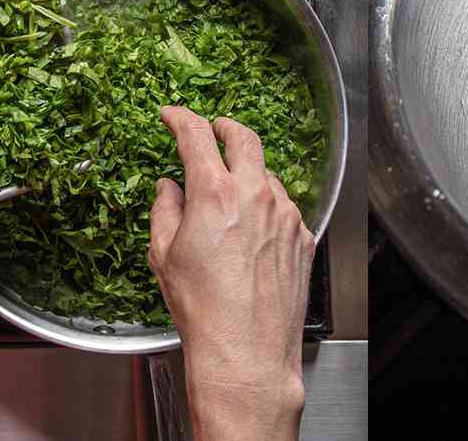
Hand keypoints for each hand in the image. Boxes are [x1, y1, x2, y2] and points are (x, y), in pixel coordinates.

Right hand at [150, 106, 314, 440]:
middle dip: (225, 127)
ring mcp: (286, 214)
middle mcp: (256, 195)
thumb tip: (169, 187)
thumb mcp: (164, 256)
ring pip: (268, 175)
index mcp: (215, 194)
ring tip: (231, 192)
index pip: (196, 136)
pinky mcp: (303, 237)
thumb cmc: (202, 309)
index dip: (180, 118)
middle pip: (244, 139)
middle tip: (214, 128)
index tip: (171, 115)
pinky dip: (267, 205)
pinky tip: (253, 228)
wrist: (247, 352)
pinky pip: (285, 207)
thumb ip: (165, 210)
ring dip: (249, 173)